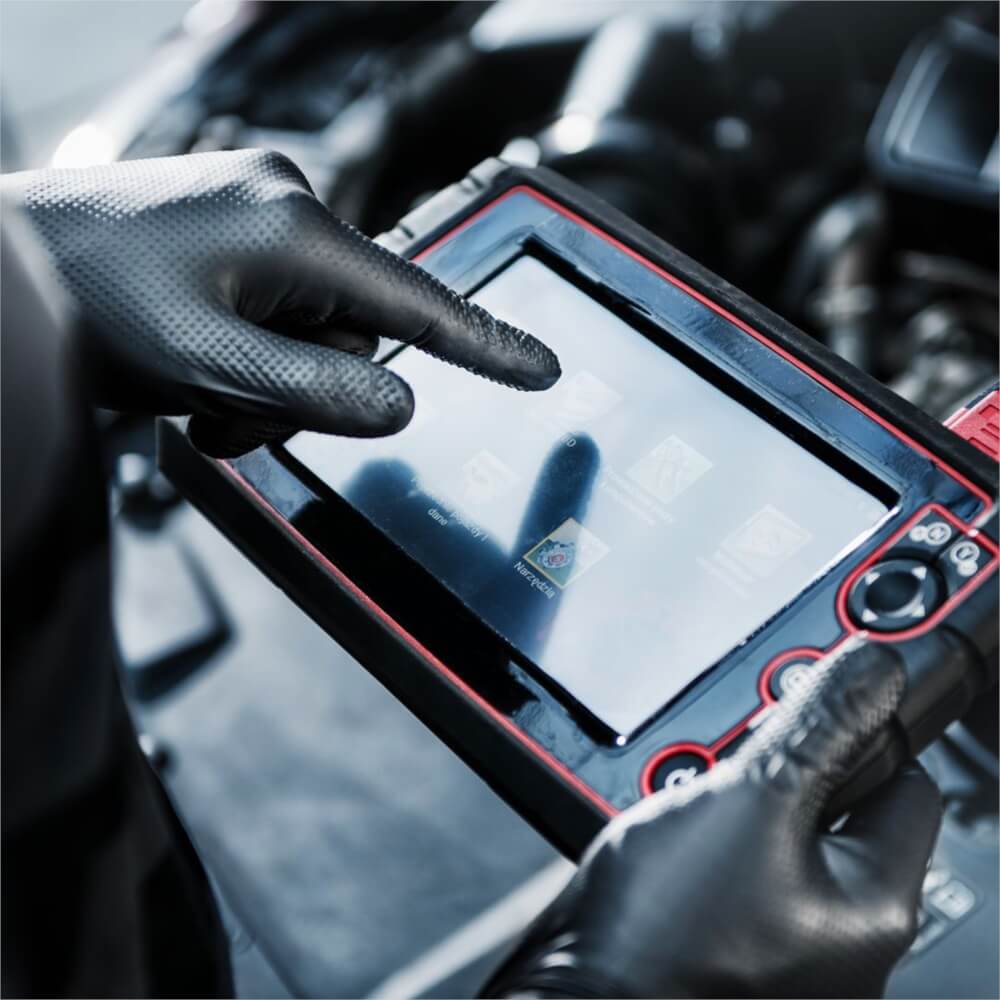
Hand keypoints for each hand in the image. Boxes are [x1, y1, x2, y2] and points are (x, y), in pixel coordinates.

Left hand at [2, 150, 558, 455]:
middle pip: (358, 336)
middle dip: (308, 391)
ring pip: (317, 338)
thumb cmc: (85, 301)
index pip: (419, 301)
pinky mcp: (236, 237)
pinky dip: (252, 361)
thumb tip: (400, 404)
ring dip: (271, 385)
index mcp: (295, 227)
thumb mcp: (209, 366)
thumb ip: (316, 394)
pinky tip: (194, 369)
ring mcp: (259, 219)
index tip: (543, 371)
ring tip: (196, 393)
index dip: (488, 343)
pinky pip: (281, 316)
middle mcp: (288, 208)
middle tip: (227, 410)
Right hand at [484, 643, 941, 998]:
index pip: (905, 782)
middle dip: (776, 755)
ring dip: (728, 781)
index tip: (814, 696)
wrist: (571, 992)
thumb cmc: (661, 937)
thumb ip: (818, 729)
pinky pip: (728, 848)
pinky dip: (699, 818)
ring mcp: (776, 929)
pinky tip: (666, 812)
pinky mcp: (722, 925)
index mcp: (870, 903)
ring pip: (769, 818)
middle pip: (830, 798)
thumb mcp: (749, 803)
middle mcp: (833, 925)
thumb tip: (875, 671)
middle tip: (733, 739)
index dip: (862, 730)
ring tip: (687, 776)